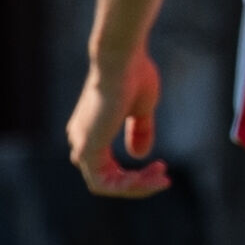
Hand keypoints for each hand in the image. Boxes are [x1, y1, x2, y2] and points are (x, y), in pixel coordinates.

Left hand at [63, 55, 167, 196]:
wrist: (121, 58)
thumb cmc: (133, 74)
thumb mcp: (140, 109)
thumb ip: (139, 131)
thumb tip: (139, 156)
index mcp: (89, 130)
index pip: (107, 168)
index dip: (134, 176)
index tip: (161, 167)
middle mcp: (80, 139)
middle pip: (107, 180)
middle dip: (138, 183)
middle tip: (164, 177)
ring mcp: (81, 144)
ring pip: (106, 185)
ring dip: (137, 186)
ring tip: (161, 178)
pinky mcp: (87, 147)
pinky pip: (105, 182)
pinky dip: (129, 185)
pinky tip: (150, 177)